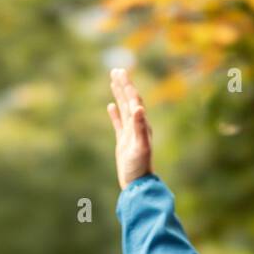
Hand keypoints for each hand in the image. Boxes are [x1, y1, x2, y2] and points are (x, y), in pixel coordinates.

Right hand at [107, 66, 152, 189]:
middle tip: (116, 70)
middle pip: (129, 101)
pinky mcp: (123, 141)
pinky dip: (115, 113)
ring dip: (119, 94)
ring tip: (114, 80)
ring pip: (124, 109)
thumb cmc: (140, 167)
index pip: (135, 101)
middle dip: (123, 85)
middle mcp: (137, 126)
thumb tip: (138, 108)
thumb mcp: (140, 147)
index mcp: (142, 125)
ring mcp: (130, 133)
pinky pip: (118, 123)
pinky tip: (111, 105)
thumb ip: (140, 127)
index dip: (128, 87)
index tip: (121, 73)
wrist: (137, 184)